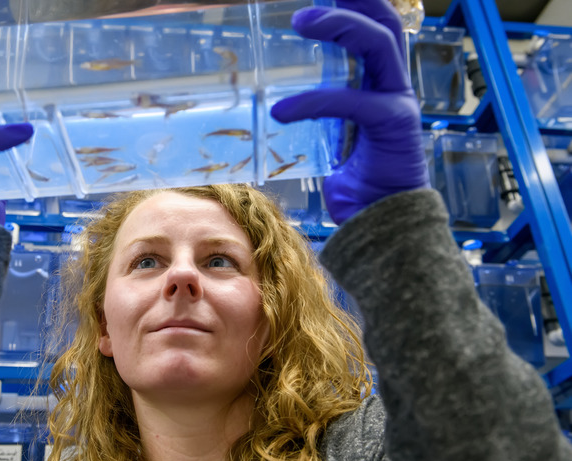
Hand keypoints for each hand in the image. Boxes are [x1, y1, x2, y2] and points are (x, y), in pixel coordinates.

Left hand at [270, 0, 428, 224]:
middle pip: (384, 23)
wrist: (381, 224)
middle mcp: (394, 88)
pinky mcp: (393, 124)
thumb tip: (277, 106)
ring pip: (377, 44)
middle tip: (309, 2)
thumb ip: (319, 118)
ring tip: (302, 21)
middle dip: (354, 1)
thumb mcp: (332, 141)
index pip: (374, 32)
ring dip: (340, 25)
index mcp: (380, 88)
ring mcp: (398, 102)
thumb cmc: (358, 187)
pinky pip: (351, 101)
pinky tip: (282, 110)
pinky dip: (313, 101)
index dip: (355, 7)